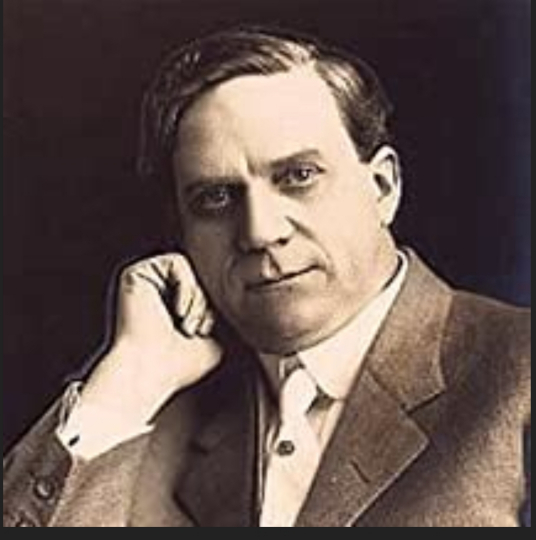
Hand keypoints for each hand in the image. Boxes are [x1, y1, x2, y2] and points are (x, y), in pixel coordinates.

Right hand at [82, 254, 223, 423]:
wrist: (150, 372)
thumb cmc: (178, 365)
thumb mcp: (216, 341)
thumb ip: (226, 320)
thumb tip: (245, 305)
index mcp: (169, 304)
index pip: (205, 288)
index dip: (212, 308)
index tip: (205, 333)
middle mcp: (155, 290)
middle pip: (200, 277)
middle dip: (206, 304)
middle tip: (197, 330)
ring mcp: (146, 281)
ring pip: (191, 269)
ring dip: (196, 298)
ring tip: (186, 325)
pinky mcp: (136, 274)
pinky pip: (177, 262)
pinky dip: (185, 287)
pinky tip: (177, 312)